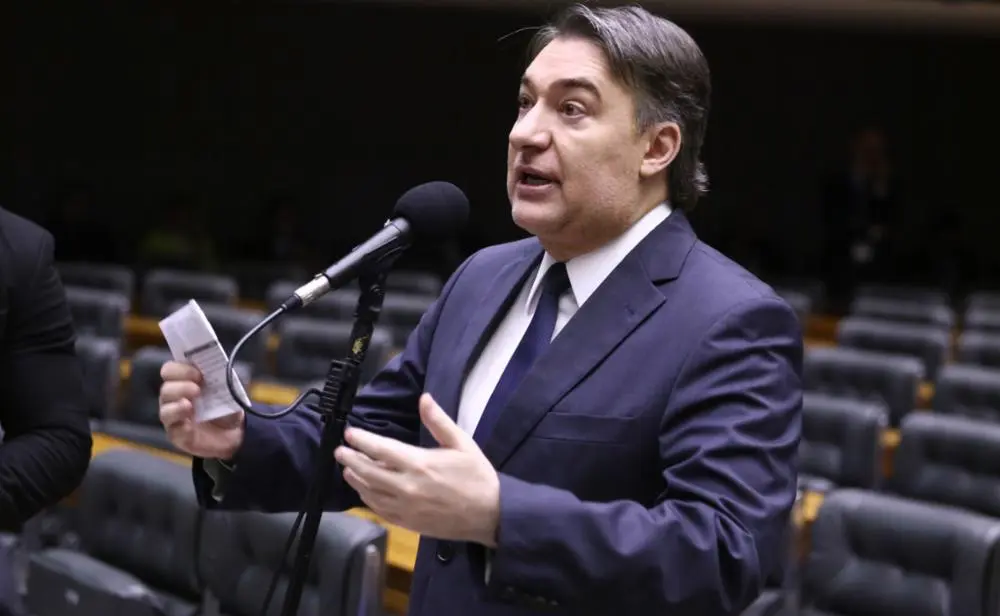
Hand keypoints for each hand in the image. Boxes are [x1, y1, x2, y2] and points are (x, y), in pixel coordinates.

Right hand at [158, 361, 245, 459]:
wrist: (235, 431)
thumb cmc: (226, 406)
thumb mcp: (229, 389)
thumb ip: (222, 378)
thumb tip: (219, 367)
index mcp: (183, 382)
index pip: (170, 370)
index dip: (180, 369)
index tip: (198, 373)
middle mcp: (174, 399)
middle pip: (165, 389)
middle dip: (180, 387)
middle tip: (197, 390)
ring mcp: (174, 418)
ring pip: (165, 411)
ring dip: (177, 406)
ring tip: (190, 406)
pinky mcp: (178, 436)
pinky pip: (173, 431)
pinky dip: (181, 427)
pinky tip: (189, 426)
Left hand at [335, 393, 499, 545]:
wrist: (489, 514)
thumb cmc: (477, 476)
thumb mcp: (462, 443)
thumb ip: (439, 421)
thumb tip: (424, 398)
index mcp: (419, 464)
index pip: (381, 449)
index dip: (362, 440)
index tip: (350, 433)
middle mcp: (407, 486)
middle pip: (368, 471)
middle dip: (351, 459)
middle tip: (340, 450)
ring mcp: (405, 507)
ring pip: (370, 492)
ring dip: (355, 479)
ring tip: (347, 469)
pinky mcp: (407, 522)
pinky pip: (379, 510)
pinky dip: (368, 499)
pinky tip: (364, 491)